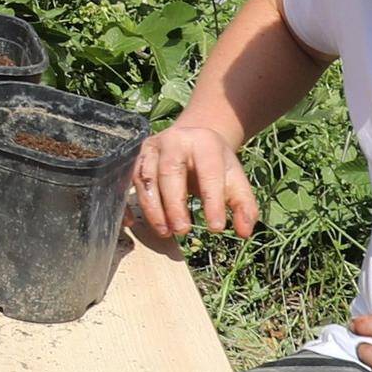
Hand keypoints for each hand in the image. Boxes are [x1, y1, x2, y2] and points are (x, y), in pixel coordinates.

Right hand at [134, 116, 262, 244]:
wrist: (193, 139)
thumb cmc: (215, 164)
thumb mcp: (235, 179)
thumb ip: (244, 205)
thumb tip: (244, 232)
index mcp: (204, 142)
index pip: (209, 172)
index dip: (213, 201)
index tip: (217, 229)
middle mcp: (174, 141)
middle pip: (170, 172)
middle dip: (174, 205)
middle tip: (183, 231)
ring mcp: (151, 148)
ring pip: (145, 178)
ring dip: (153, 208)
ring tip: (165, 232)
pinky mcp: (136, 159)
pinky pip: (127, 182)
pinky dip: (128, 204)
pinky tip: (134, 223)